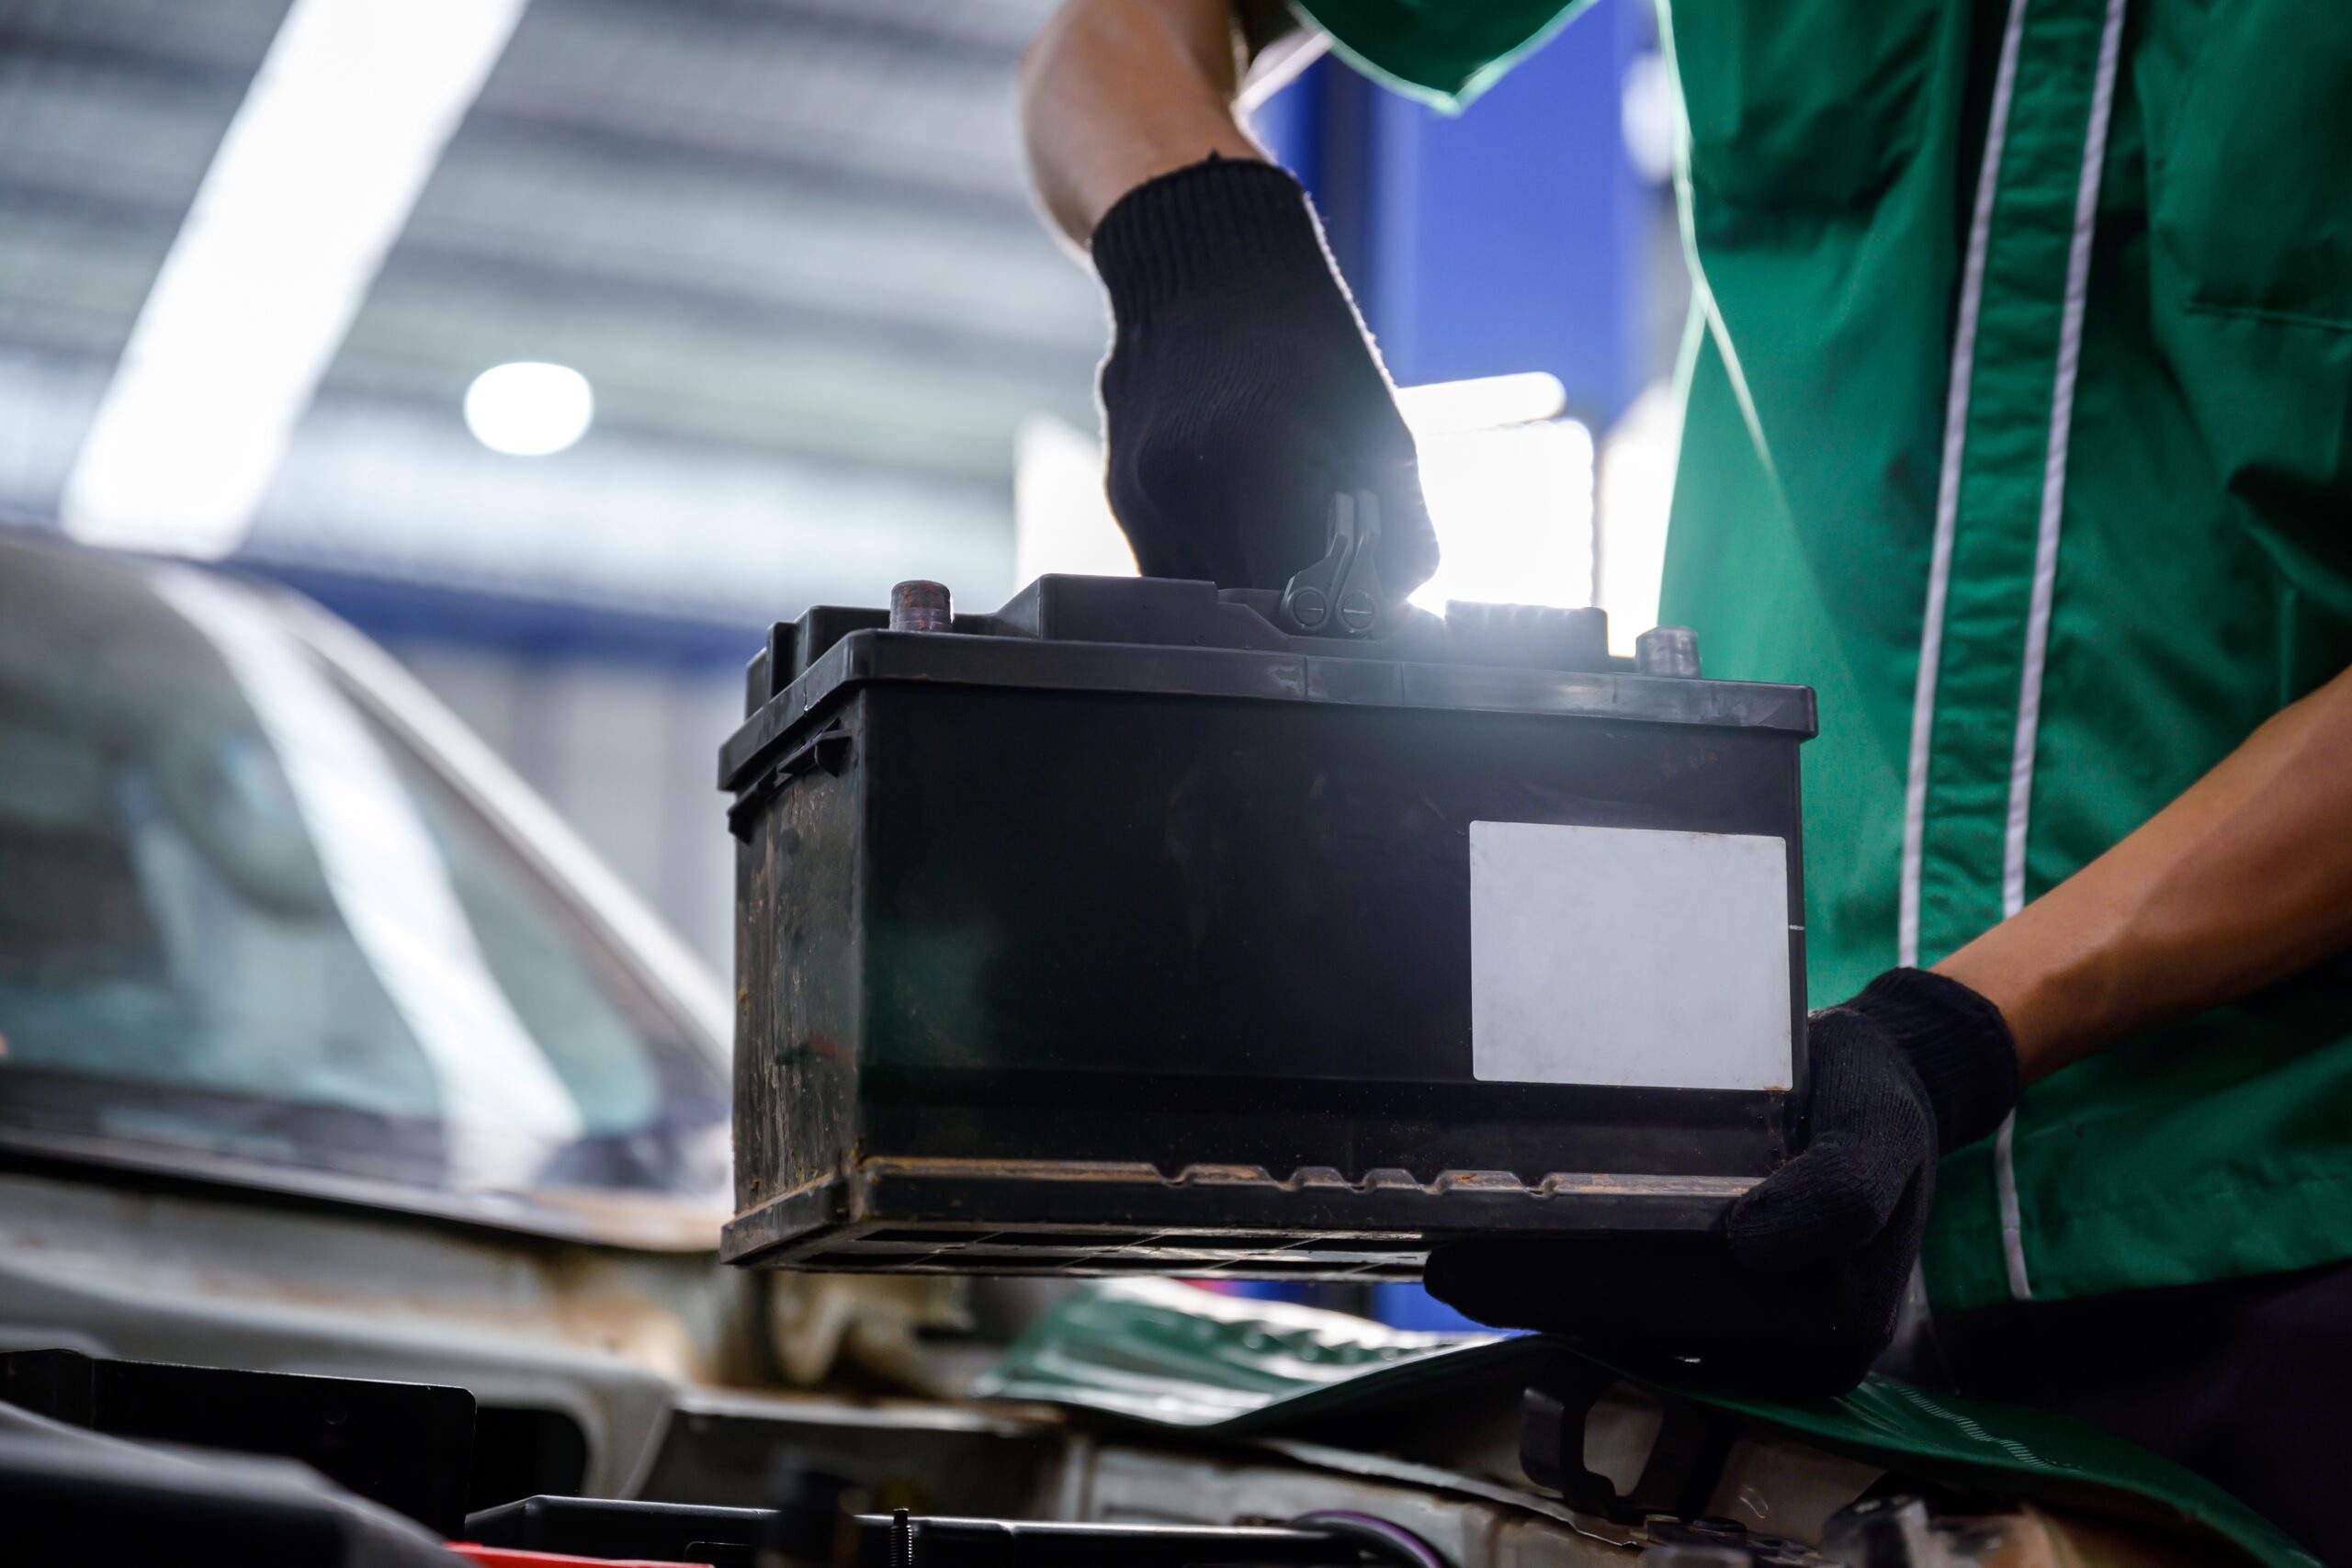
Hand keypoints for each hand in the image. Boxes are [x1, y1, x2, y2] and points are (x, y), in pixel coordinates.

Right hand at [1089, 156, 1436, 594]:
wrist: (1203, 262)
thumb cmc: (1306, 338)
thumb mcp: (1379, 428)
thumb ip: (1395, 529)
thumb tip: (1396, 608)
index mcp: (1252, 464)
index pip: (1298, 595)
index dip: (1335, 611)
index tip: (1359, 604)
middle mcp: (1182, 488)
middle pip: (1246, 604)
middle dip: (1293, 602)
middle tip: (1331, 577)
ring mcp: (1141, 497)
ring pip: (1201, 591)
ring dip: (1247, 582)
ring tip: (1285, 533)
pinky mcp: (1121, 497)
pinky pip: (1169, 561)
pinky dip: (1213, 555)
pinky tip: (1242, 510)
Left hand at [1423, 969, 2019, 1394]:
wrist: (1893, 1086)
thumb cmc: (1874, 1097)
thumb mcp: (1881, 1126)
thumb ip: (1839, 1190)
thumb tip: (1755, 1246)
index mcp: (1827, 1316)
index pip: (1671, 1301)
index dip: (1563, 1285)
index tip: (1471, 1262)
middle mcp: (1791, 1349)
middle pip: (1637, 1320)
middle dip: (1533, 1295)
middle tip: (1440, 1263)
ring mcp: (1759, 1342)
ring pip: (1632, 1321)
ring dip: (1546, 1295)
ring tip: (1456, 1257)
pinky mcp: (1733, 1319)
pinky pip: (1645, 1306)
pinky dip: (1579, 1281)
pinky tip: (1514, 1252)